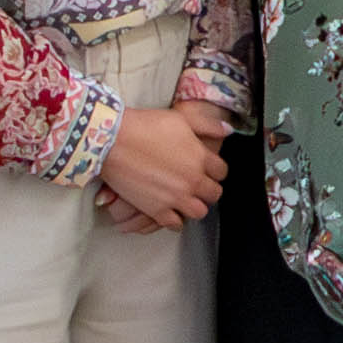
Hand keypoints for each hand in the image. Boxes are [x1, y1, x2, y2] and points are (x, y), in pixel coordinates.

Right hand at [94, 93, 227, 232]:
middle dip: (208, 189)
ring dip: (195, 205)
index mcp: (200, 158)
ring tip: (186, 199)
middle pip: (214, 194)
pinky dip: (175, 220)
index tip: (207, 169)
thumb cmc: (146, 125)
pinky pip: (175, 224)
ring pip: (199, 212)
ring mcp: (176, 198)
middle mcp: (192, 180)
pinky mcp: (157, 210)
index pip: (222, 171)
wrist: (114, 140)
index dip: (215, 170)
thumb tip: (228, 131)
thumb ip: (208, 125)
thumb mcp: (181, 118)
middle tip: (198, 185)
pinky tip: (170, 212)